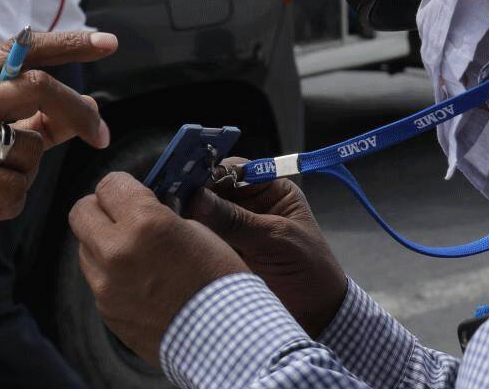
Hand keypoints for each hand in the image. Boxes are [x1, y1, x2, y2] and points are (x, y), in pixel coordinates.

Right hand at [0, 30, 116, 269]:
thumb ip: (30, 121)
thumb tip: (83, 111)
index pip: (20, 49)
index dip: (67, 44)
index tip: (107, 42)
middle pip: (36, 86)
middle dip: (78, 112)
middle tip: (101, 136)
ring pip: (29, 149)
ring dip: (25, 178)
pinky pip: (12, 189)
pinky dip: (9, 205)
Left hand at [70, 172, 246, 367]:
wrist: (227, 340)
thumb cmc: (220, 281)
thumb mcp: (196, 230)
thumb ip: (157, 215)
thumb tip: (138, 209)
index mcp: (144, 223)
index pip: (109, 185)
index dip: (122, 186)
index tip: (133, 193)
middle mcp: (116, 251)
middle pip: (81, 212)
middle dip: (100, 209)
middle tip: (121, 216)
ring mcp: (106, 285)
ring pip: (85, 247)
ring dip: (103, 243)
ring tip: (133, 253)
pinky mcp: (106, 311)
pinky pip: (97, 280)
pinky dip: (110, 274)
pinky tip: (139, 281)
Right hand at [185, 159, 347, 335]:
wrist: (318, 316)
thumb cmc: (310, 271)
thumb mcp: (277, 239)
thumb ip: (237, 220)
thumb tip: (197, 198)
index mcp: (269, 190)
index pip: (232, 171)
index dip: (208, 174)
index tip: (185, 184)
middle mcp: (248, 205)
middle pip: (211, 192)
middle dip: (193, 197)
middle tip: (171, 205)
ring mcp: (233, 231)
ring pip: (202, 217)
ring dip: (187, 220)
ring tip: (170, 225)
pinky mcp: (222, 253)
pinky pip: (200, 242)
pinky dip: (189, 242)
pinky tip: (175, 244)